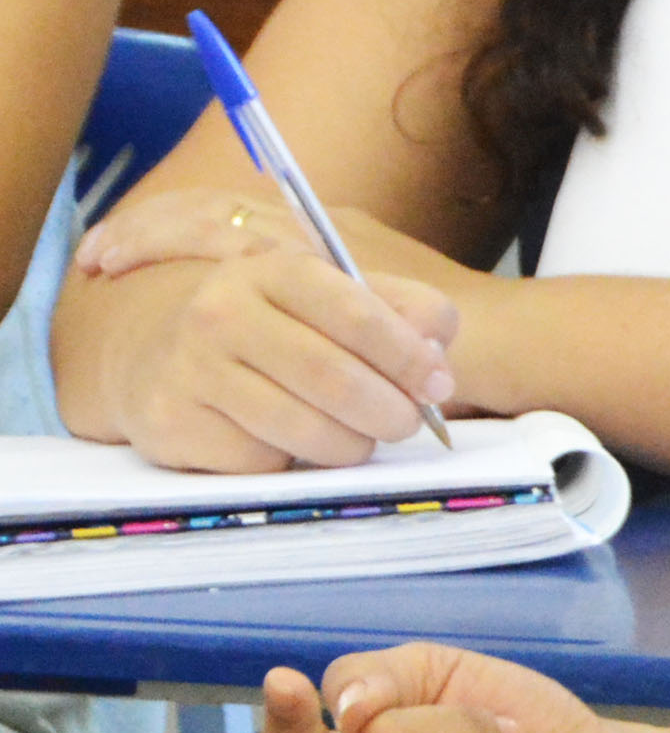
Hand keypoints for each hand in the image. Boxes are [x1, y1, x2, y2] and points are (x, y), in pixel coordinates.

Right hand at [75, 188, 461, 467]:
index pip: (356, 313)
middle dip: (388, 412)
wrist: (167, 353)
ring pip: (302, 428)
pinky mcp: (171, 422)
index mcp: (274, 269)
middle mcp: (221, 311)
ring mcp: (190, 367)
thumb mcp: (341, 298)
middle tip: (406, 424)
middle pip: (333, 378)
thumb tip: (436, 362)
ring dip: (349, 445)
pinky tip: (285, 442)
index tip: (439, 386)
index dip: (408, 357)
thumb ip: (407, 313)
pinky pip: (261, 461)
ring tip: (356, 437)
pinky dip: (291, 463)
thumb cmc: (280, 328)